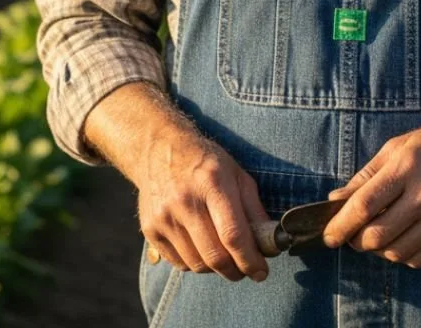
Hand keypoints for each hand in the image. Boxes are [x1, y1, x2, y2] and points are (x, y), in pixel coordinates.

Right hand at [137, 127, 271, 282]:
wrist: (160, 148)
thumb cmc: (205, 161)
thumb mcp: (236, 173)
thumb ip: (254, 208)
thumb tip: (269, 242)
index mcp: (212, 182)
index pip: (233, 234)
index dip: (250, 260)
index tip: (261, 272)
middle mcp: (185, 200)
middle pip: (215, 256)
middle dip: (236, 271)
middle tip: (245, 269)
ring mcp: (164, 216)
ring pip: (197, 264)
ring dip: (216, 269)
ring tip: (224, 256)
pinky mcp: (150, 229)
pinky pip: (178, 263)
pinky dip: (195, 263)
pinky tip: (202, 248)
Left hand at [320, 120, 420, 268]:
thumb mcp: (398, 147)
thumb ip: (366, 175)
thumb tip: (336, 199)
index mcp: (406, 167)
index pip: (365, 205)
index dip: (341, 225)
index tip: (328, 236)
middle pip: (378, 235)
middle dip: (357, 241)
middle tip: (352, 236)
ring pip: (397, 252)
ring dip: (379, 250)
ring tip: (376, 235)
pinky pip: (419, 259)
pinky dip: (402, 255)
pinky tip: (400, 240)